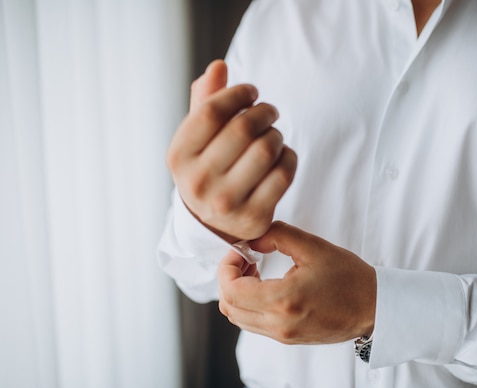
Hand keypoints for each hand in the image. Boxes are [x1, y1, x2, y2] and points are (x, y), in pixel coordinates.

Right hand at [167, 60, 297, 241]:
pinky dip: (289, 157)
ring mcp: (226, 202)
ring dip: (276, 134)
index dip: (238, 93)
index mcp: (178, 156)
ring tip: (273, 134)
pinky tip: (282, 155)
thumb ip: (205, 101)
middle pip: (243, 128)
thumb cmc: (208, 168)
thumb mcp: (196, 139)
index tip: (251, 91)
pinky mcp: (254, 216)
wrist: (212, 224)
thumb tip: (219, 66)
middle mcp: (198, 182)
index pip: (212, 110)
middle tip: (269, 111)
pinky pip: (284, 173)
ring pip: (267, 149)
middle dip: (264, 111)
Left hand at [217, 221, 376, 344]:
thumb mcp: (313, 247)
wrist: (374, 307)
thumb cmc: (349, 277)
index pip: (231, 290)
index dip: (226, 267)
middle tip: (244, 258)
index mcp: (284, 300)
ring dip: (237, 293)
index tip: (240, 251)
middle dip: (228, 279)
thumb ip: (278, 235)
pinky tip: (265, 286)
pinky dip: (249, 304)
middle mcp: (279, 324)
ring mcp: (282, 336)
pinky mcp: (287, 339)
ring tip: (254, 271)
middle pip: (229, 307)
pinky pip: (253, 324)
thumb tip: (251, 239)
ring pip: (238, 318)